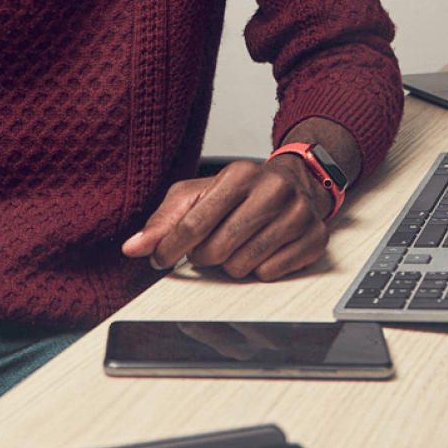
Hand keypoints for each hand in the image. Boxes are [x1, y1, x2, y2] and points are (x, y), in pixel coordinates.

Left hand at [121, 155, 334, 281]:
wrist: (297, 181)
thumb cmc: (241, 191)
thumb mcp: (198, 194)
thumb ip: (163, 220)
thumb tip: (133, 247)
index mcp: (239, 174)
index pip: (194, 223)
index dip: (170, 248)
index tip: (161, 259)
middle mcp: (273, 190)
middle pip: (217, 250)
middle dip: (203, 256)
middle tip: (207, 247)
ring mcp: (298, 214)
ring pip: (243, 266)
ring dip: (230, 264)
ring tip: (235, 246)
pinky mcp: (315, 237)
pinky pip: (270, 273)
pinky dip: (259, 269)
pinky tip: (261, 250)